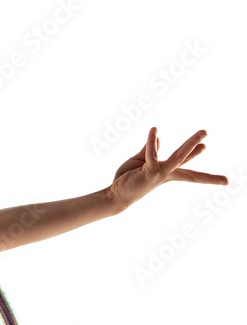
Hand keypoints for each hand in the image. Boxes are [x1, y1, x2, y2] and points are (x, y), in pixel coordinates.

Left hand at [109, 127, 228, 210]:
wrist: (116, 195)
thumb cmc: (127, 179)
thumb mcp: (140, 161)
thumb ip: (149, 149)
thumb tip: (158, 138)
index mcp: (165, 170)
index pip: (183, 162)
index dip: (194, 155)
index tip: (206, 147)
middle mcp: (165, 173)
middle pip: (185, 160)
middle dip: (198, 149)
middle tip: (207, 132)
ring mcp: (160, 173)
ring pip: (179, 157)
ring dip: (191, 144)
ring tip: (204, 131)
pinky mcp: (150, 172)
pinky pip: (152, 154)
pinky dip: (152, 141)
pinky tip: (154, 129)